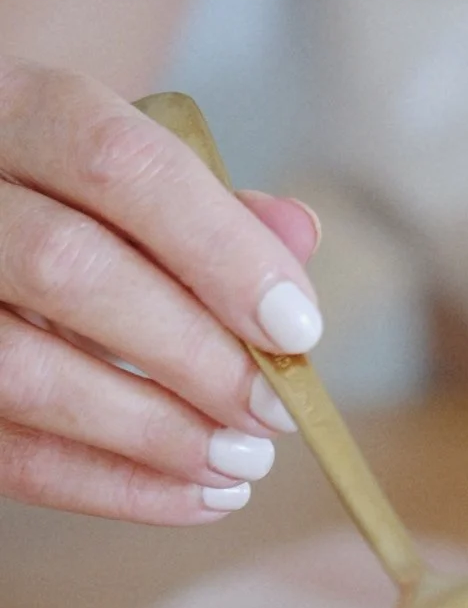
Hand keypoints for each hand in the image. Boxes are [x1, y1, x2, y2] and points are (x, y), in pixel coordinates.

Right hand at [0, 59, 323, 522]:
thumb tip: (298, 235)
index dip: (219, 250)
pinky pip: (9, 454)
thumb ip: (214, 205)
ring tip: (242, 463)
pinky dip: (113, 488)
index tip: (298, 330)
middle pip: (67, 268)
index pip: (118, 162)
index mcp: (16, 111)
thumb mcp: (134, 182)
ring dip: (154, 432)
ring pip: (25, 371)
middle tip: (275, 413)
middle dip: (193, 354)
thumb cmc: (75, 206)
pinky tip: (196, 496)